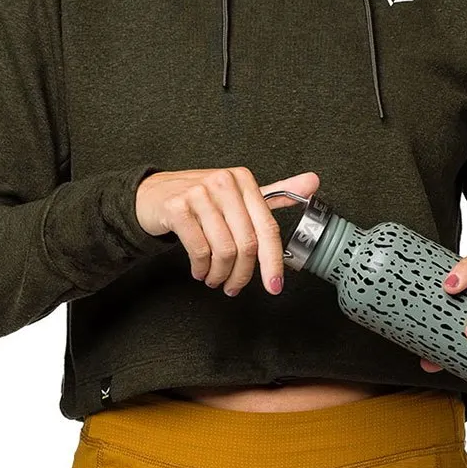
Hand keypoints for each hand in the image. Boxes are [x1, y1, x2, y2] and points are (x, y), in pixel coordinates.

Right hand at [136, 167, 319, 296]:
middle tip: (233, 286)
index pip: (267, 228)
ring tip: (214, 278)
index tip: (275, 286)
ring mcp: (199, 193)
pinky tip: (199, 269)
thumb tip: (313, 182)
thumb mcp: (239, 194)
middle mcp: (224, 182)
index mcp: (243, 180)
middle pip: (246, 244)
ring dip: (219, 274)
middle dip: (242, 274)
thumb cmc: (201, 198)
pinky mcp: (177, 207)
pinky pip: (199, 249)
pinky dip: (201, 268)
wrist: (153, 194)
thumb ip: (277, 193)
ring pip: (223, 250)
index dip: (273, 262)